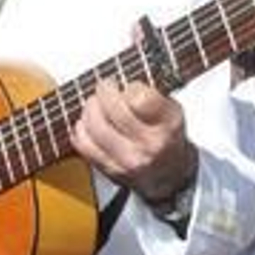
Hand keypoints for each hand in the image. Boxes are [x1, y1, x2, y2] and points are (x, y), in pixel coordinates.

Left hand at [71, 77, 194, 203]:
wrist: (170, 175)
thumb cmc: (168, 137)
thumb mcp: (172, 111)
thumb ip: (151, 94)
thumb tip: (120, 79)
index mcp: (167, 125)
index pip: (140, 98)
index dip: (130, 86)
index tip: (130, 86)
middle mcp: (148, 145)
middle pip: (112, 109)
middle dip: (105, 90)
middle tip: (107, 86)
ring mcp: (127, 160)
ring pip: (94, 126)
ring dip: (90, 108)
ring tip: (96, 103)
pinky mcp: (109, 169)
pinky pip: (83, 144)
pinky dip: (81, 128)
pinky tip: (89, 123)